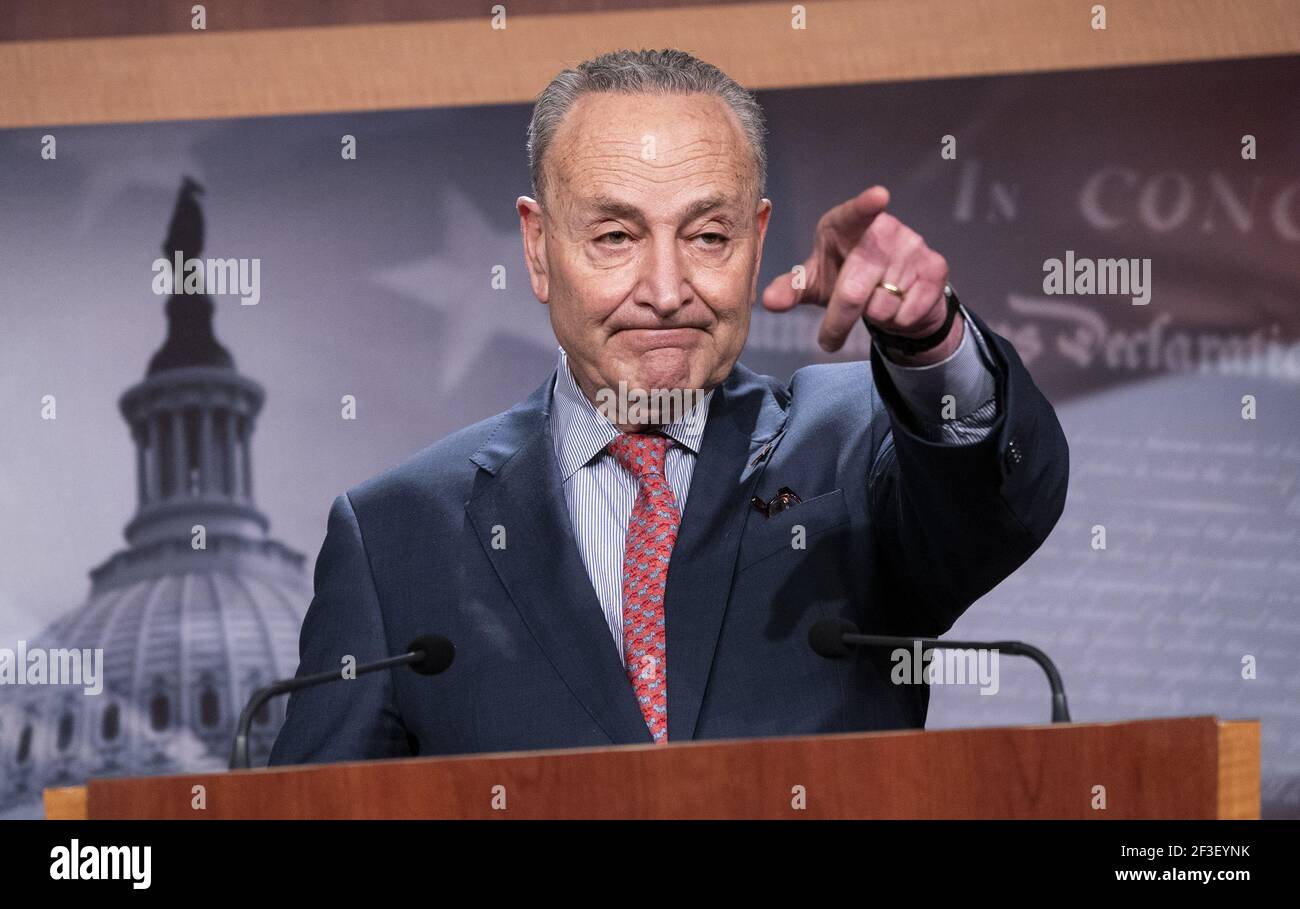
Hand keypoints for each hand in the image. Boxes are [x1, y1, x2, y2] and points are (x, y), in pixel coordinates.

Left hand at [760, 185, 960, 364]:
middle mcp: (883, 229)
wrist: (894, 292)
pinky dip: (897, 321)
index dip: (866, 205)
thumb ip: (791, 288)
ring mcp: (912, 246)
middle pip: (854, 290)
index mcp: (847, 224)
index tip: (878, 197)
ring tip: (874, 302)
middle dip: (837, 322)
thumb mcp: (814, 282)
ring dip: (872, 317)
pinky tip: (897, 305)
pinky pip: (907, 313)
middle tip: (828, 339)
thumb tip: (770, 301)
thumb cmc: (844, 276)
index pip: (856, 212)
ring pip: (881, 307)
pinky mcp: (935, 268)